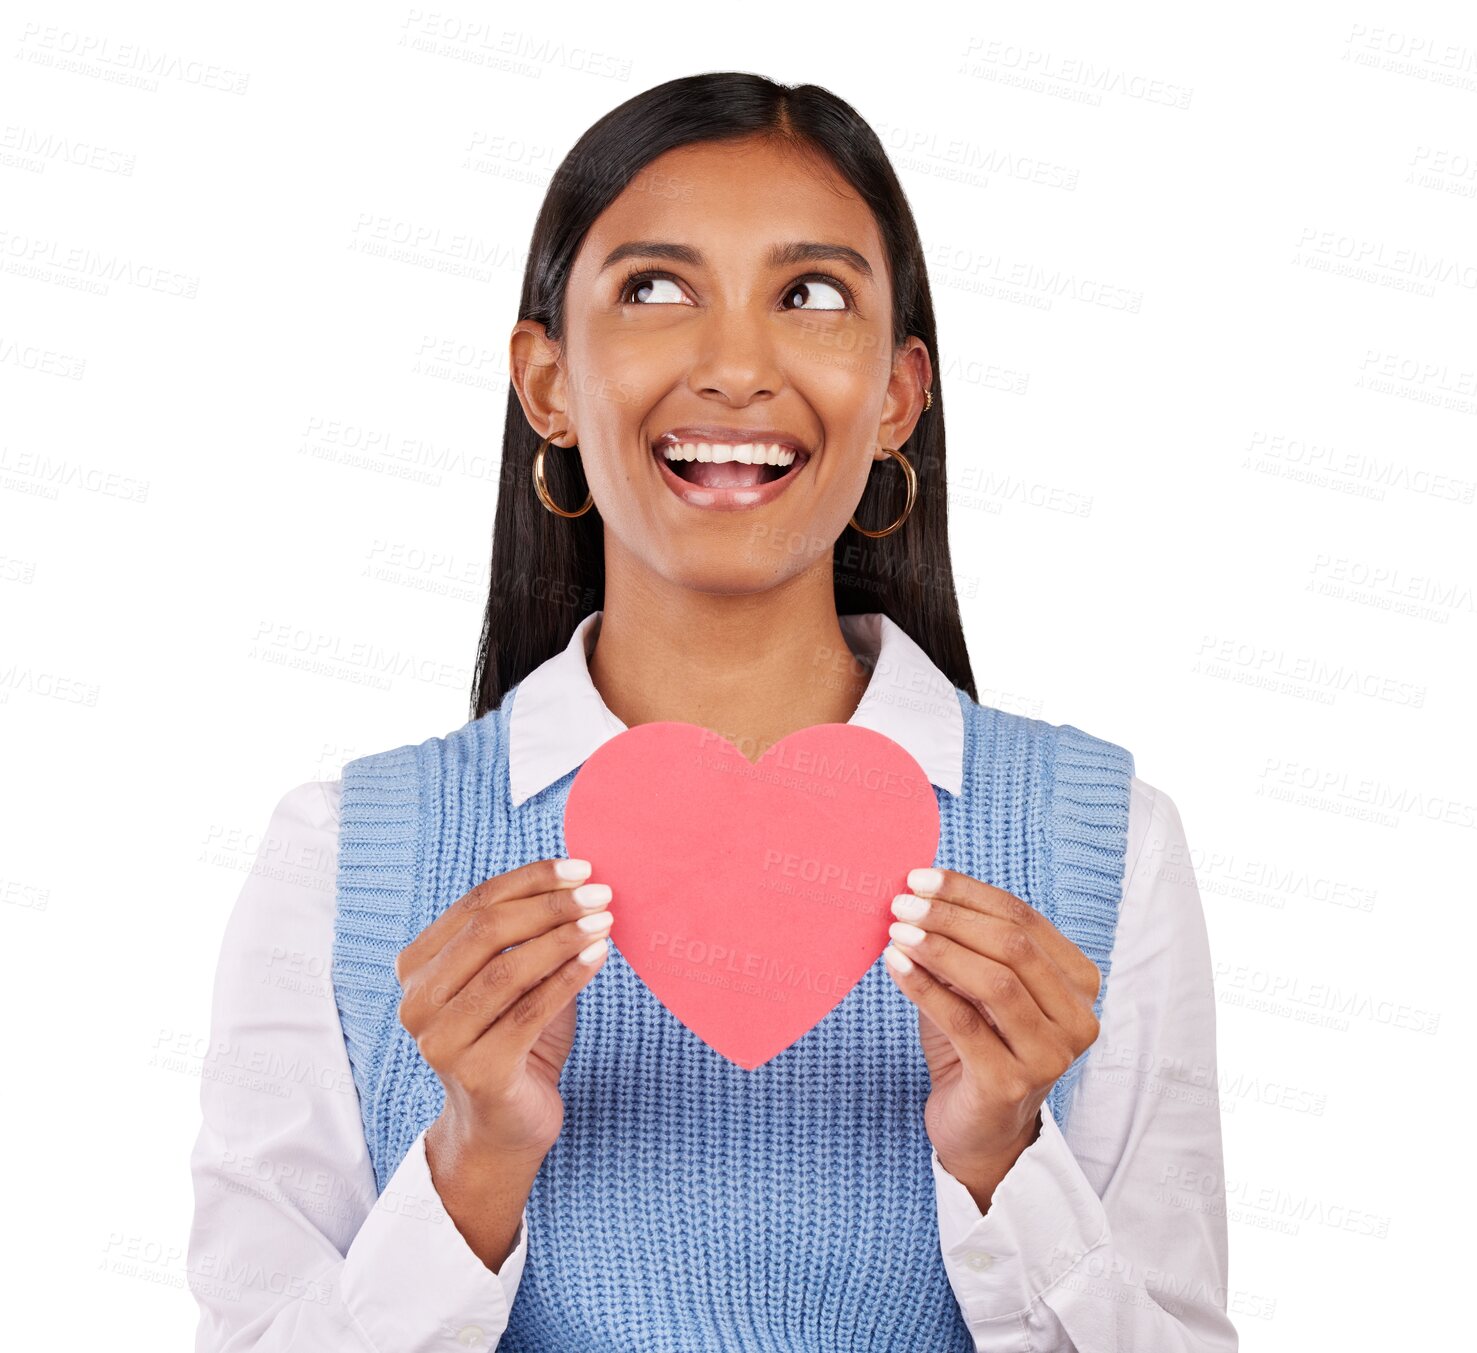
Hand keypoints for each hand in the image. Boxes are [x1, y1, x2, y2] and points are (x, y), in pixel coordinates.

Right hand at [395, 857, 613, 1163]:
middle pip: (486, 932)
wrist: (504, 1127)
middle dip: (550, 906)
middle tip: (600, 893)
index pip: (474, 904)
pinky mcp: (476, 1071)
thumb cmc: (515, 1040)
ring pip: (507, 970)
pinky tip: (599, 957)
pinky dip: (569, 978)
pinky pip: (529, 1011)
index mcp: (417, 967)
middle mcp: (417, 1002)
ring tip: (605, 922)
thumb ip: (532, 935)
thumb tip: (579, 883)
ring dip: (563, 939)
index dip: (531, 880)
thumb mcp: (518, 979)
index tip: (582, 868)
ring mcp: (441, 1040)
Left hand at [883, 866, 1102, 1197]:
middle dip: (952, 917)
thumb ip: (967, 943)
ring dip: (939, 949)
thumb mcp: (977, 986)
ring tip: (896, 931)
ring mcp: (1050, 1055)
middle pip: (1014, 946)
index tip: (920, 877)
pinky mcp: (1011, 1084)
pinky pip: (963, 1022)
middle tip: (902, 902)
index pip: (1025, 919)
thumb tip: (920, 892)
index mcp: (1078, 982)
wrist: (978, 1128)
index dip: (970, 893)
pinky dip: (924, 987)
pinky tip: (894, 965)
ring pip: (995, 982)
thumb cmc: (977, 1044)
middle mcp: (1076, 1019)